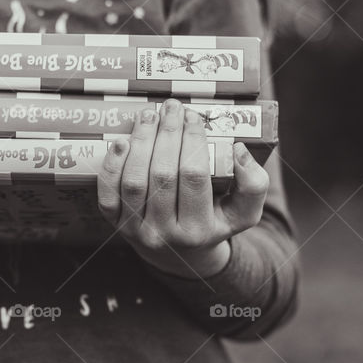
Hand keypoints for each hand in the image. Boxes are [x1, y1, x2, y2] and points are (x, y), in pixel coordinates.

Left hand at [96, 100, 269, 277]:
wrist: (179, 255)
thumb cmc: (213, 222)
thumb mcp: (244, 212)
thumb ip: (254, 184)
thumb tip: (238, 150)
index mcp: (199, 230)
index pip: (194, 177)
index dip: (193, 142)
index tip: (193, 116)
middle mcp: (164, 233)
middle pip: (163, 175)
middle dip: (167, 134)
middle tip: (171, 107)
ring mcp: (136, 229)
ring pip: (134, 181)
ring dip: (141, 142)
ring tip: (148, 115)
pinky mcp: (114, 223)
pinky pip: (108, 193)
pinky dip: (112, 165)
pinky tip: (121, 141)